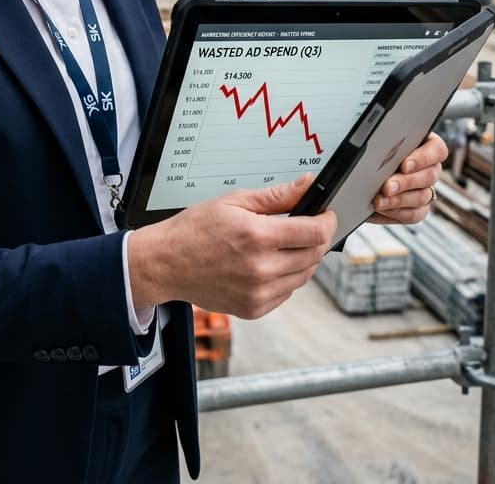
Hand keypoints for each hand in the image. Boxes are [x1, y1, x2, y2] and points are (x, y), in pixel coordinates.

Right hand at [127, 175, 335, 320]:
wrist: (166, 262)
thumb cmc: (195, 228)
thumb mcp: (234, 201)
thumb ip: (276, 196)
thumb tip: (307, 185)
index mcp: (257, 237)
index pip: (315, 233)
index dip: (327, 221)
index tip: (326, 214)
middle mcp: (261, 269)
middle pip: (315, 255)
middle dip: (316, 238)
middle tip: (304, 226)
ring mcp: (258, 293)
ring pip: (304, 276)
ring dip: (303, 258)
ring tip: (282, 244)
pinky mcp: (254, 309)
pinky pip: (287, 292)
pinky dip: (286, 276)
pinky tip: (268, 263)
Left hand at [368, 131, 446, 225]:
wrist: (360, 176)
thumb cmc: (372, 153)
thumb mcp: (378, 143)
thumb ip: (384, 142)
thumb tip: (375, 146)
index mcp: (424, 146)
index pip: (437, 150)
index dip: (423, 158)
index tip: (405, 165)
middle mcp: (428, 168)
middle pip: (429, 176)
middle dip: (405, 182)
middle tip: (386, 187)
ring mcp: (425, 189)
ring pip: (421, 197)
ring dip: (398, 200)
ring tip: (378, 200)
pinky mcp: (417, 208)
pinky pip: (414, 214)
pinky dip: (396, 212)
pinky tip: (381, 208)